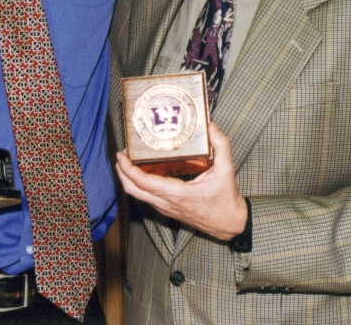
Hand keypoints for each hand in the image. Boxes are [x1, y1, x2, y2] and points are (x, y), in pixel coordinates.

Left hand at [115, 123, 247, 240]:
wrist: (229, 224)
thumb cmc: (226, 200)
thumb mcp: (226, 170)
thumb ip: (221, 145)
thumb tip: (211, 126)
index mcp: (177, 194)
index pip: (144, 182)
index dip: (128, 169)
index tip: (121, 155)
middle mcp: (166, 203)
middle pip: (132, 190)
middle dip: (122, 172)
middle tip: (121, 154)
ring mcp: (165, 208)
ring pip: (137, 195)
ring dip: (128, 178)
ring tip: (128, 160)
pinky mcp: (167, 210)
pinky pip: (146, 197)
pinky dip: (138, 184)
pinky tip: (143, 171)